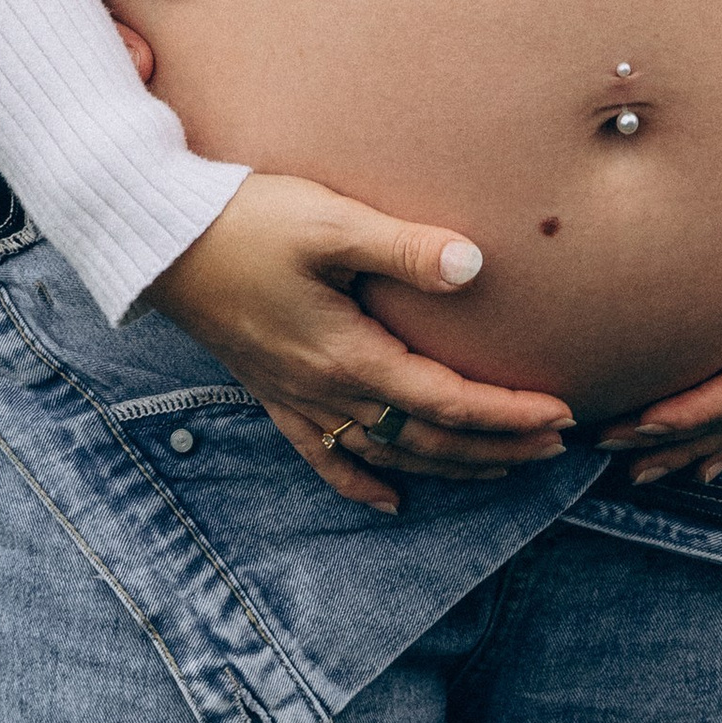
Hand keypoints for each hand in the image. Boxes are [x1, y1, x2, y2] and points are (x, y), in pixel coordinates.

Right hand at [148, 176, 575, 515]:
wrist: (159, 240)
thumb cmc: (246, 220)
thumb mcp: (330, 222)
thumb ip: (404, 248)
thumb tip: (475, 267)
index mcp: (350, 357)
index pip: (448, 401)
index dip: (508, 414)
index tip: (562, 415)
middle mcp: (327, 392)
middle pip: (428, 440)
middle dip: (496, 450)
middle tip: (555, 449)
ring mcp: (297, 399)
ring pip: (387, 455)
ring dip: (450, 467)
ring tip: (502, 469)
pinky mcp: (272, 393)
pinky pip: (324, 459)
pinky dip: (362, 486)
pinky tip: (390, 501)